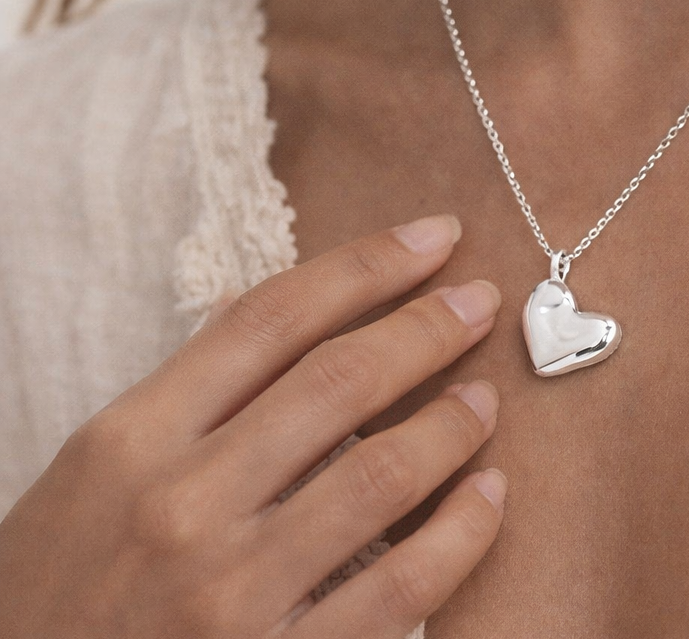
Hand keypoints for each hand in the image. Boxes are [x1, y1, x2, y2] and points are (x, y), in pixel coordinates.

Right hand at [0, 215, 505, 637]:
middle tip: (480, 299)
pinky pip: (401, 588)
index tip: (433, 237)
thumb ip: (189, 388)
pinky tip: (489, 494)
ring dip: (453, 424)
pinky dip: (462, 533)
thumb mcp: (94, 470)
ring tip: (486, 395)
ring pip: (381, 475)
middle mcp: (182, 504)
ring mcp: (231, 593)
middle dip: (428, 327)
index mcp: (133, 437)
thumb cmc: (58, 585)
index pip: (274, 317)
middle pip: (339, 380)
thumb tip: (278, 311)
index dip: (367, 265)